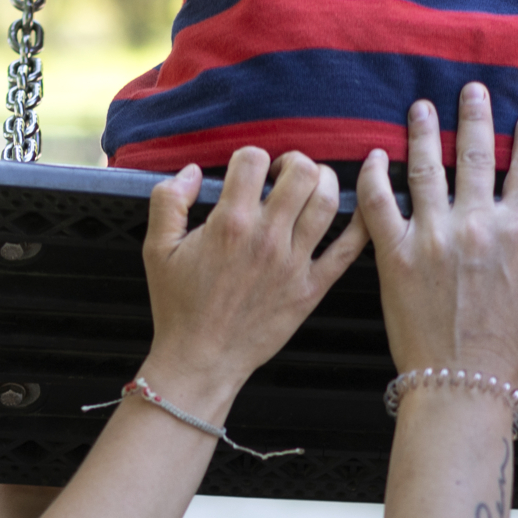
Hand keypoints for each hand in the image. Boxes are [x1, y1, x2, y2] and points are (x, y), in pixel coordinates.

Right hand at [140, 148, 368, 409]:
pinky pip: (348, 250)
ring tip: (313, 187)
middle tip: (284, 175)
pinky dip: (360, 225)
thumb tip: (193, 171)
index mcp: (229, 223)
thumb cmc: (179, 306)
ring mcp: (294, 263)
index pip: (254, 160)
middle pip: (302, 172)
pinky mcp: (311, 287)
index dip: (250, 158)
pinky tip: (360, 211)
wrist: (201, 359)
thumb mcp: (157, 248)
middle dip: (294, 163)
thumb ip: (168, 200)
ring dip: (326, 182)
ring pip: (328, 201)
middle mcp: (267, 238)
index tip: (247, 172)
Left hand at [355, 83, 517, 392]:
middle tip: (471, 90)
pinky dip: (374, 177)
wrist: (462, 389)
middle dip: (473, 116)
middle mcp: (474, 226)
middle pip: (472, 155)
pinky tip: (372, 155)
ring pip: (424, 169)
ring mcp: (431, 238)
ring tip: (420, 106)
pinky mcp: (395, 257)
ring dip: (422, 132)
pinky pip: (379, 205)